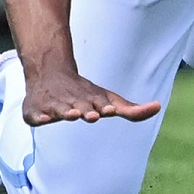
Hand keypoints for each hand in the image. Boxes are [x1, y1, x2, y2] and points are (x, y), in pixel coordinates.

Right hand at [22, 63, 161, 125]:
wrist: (49, 73)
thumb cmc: (85, 93)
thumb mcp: (109, 99)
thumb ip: (132, 110)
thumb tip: (158, 107)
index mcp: (90, 100)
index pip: (99, 104)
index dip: (104, 107)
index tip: (109, 110)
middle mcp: (72, 101)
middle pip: (80, 106)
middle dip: (86, 110)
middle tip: (93, 115)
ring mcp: (53, 105)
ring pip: (60, 109)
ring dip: (66, 112)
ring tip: (72, 115)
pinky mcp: (35, 111)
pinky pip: (35, 115)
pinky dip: (40, 116)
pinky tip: (44, 119)